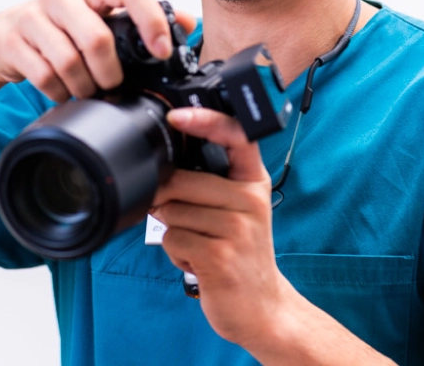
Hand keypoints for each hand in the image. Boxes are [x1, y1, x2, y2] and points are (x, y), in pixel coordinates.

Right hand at [0, 0, 184, 102]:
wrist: (3, 40)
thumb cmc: (62, 29)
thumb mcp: (101, 18)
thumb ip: (143, 20)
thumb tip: (188, 23)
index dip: (151, 20)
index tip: (162, 52)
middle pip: (98, 38)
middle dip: (111, 73)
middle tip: (113, 85)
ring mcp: (33, 15)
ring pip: (70, 61)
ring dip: (84, 86)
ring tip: (86, 91)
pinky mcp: (11, 40)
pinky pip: (44, 76)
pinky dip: (59, 92)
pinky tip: (62, 91)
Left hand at [151, 107, 295, 347]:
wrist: (263, 307)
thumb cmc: (241, 254)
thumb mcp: (238, 211)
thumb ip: (209, 184)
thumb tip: (159, 168)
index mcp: (253, 181)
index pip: (235, 136)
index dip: (204, 120)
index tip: (176, 117)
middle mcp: (250, 200)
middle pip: (181, 181)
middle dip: (168, 203)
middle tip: (192, 224)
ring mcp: (237, 228)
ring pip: (171, 212)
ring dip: (174, 232)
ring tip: (201, 246)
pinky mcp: (219, 256)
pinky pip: (171, 239)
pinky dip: (175, 254)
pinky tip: (198, 263)